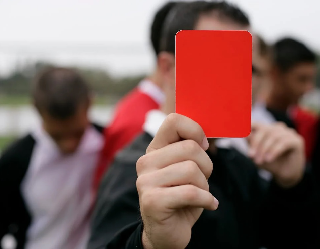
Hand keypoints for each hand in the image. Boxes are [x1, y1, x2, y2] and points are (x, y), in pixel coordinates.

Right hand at [136, 113, 218, 248]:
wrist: (167, 232)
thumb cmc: (181, 196)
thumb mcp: (185, 168)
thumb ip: (189, 149)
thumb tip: (205, 137)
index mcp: (155, 149)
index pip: (174, 121)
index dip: (195, 130)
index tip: (203, 146)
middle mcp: (146, 162)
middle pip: (190, 148)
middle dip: (206, 166)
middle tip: (203, 179)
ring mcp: (146, 181)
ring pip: (192, 170)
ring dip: (205, 186)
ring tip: (200, 194)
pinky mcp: (152, 201)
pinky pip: (192, 193)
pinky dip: (207, 200)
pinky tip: (209, 204)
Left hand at [248, 122, 304, 187]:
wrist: (284, 175)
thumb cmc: (268, 162)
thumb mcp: (255, 152)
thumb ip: (250, 141)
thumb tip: (243, 132)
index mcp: (265, 128)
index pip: (254, 123)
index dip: (245, 125)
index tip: (235, 131)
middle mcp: (276, 127)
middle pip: (263, 129)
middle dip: (255, 143)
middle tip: (251, 156)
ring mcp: (288, 132)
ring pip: (273, 136)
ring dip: (265, 149)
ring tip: (260, 161)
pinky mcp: (297, 140)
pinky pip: (283, 142)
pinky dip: (274, 151)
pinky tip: (269, 159)